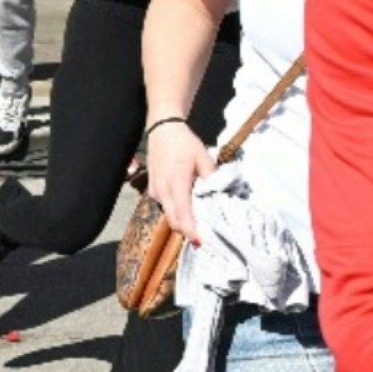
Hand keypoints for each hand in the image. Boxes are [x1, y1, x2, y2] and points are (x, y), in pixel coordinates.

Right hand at [145, 120, 212, 238]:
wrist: (163, 129)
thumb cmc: (184, 143)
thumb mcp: (204, 158)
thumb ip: (212, 179)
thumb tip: (219, 196)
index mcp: (176, 183)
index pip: (183, 215)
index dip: (192, 231)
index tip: (202, 242)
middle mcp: (162, 191)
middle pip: (174, 221)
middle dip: (188, 232)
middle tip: (204, 238)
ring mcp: (154, 191)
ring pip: (169, 215)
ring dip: (182, 222)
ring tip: (199, 223)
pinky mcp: (152, 189)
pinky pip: (165, 206)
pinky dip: (176, 212)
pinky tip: (189, 208)